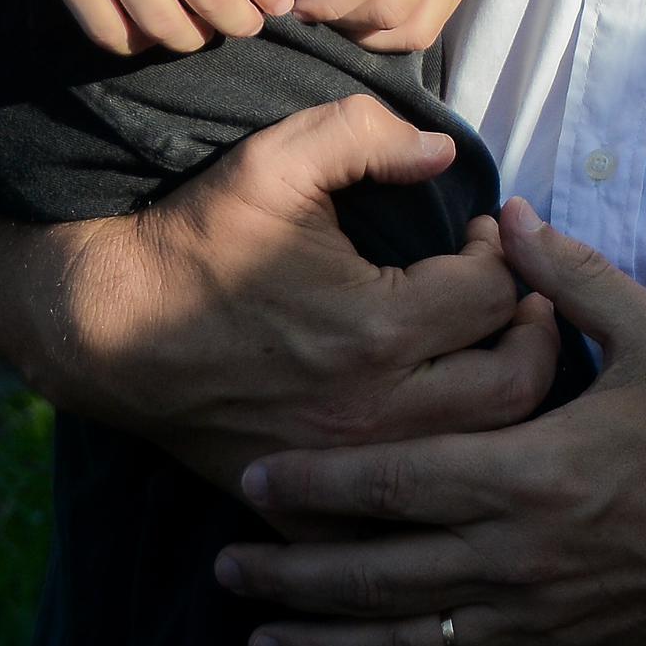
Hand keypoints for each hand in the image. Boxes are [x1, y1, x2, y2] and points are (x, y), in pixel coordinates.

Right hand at [2, 97, 562, 494]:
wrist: (107, 328)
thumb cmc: (197, 238)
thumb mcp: (277, 159)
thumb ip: (369, 135)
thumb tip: (444, 153)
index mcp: (376, 327)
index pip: (495, 294)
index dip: (508, 254)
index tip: (487, 238)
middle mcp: (372, 409)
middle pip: (516, 385)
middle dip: (538, 332)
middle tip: (526, 297)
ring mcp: (343, 466)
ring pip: (479, 452)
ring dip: (507, 396)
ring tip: (498, 349)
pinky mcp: (312, 502)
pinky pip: (408, 510)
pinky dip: (444, 470)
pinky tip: (445, 424)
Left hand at [218, 201, 645, 645]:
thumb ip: (570, 278)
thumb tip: (508, 215)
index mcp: (535, 470)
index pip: (397, 484)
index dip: (318, 487)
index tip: (258, 481)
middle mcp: (521, 555)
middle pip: (379, 575)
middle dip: (293, 576)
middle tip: (229, 567)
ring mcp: (534, 620)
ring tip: (261, 642)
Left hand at [274, 0, 521, 56]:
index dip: (326, 2)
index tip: (297, 0)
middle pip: (388, 13)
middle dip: (341, 19)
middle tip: (313, 0)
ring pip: (413, 31)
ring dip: (369, 33)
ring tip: (342, 8)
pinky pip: (432, 25)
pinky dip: (397, 30)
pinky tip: (372, 7)